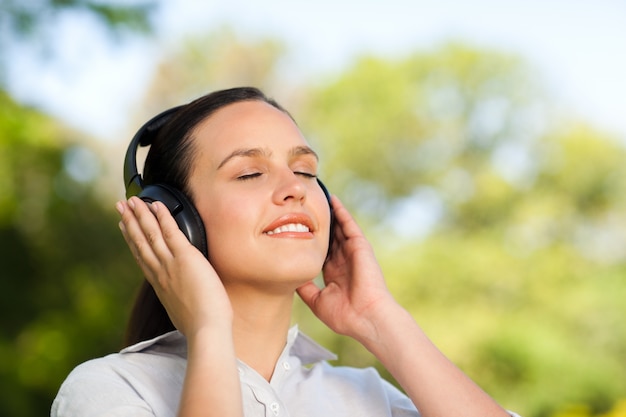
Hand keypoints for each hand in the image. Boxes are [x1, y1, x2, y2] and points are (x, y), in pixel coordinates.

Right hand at [116, 197, 232, 336]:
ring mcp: (170, 264)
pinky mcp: (185, 257)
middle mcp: (160, 272)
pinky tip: (156, 204)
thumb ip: (180, 302)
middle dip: (130, 222)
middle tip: (120, 206)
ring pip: (151, 234)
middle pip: (140, 242)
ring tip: (131, 200)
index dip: (132, 240)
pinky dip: (163, 217)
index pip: (142, 257)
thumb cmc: (201, 326)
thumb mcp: (183, 313)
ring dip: (140, 215)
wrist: (205, 330)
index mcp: (160, 285)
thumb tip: (184, 304)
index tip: (124, 227)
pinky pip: (170, 232)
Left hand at [297, 195, 396, 341]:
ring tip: (317, 196)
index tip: (295, 229)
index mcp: (334, 273)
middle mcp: (344, 260)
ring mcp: (353, 252)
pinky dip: (342, 212)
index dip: (311, 241)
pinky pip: (349, 225)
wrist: (366, 317)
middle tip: (304, 207)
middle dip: (319, 223)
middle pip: (330, 236)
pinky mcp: (361, 246)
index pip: (321, 252)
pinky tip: (333, 200)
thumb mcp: (317, 300)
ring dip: (330, 213)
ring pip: (339, 228)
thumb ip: (305, 288)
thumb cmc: (345, 315)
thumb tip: (290, 277)